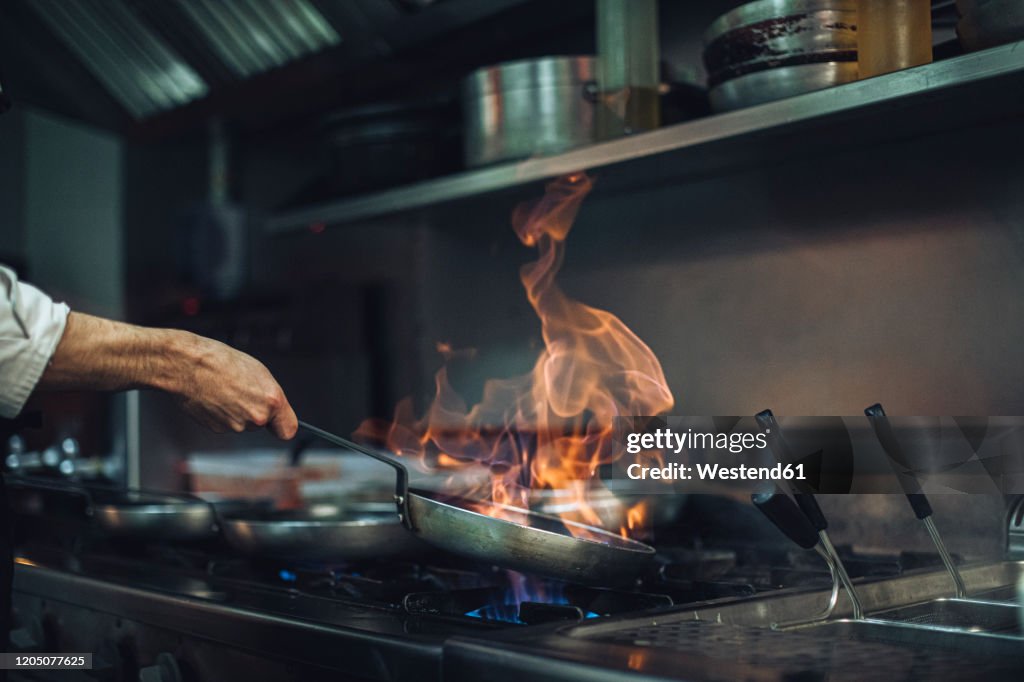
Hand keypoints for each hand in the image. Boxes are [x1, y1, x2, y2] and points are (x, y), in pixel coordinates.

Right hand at [174, 334, 297, 439]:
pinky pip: (227, 424)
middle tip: (241, 391)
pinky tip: (215, 398)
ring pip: (243, 424)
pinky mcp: (218, 430)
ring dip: (238, 412)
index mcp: (272, 401)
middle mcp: (256, 417)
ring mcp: (236, 426)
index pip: (288, 430)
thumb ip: (270, 396)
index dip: (282, 425)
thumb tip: (274, 411)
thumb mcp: (258, 373)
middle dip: (255, 411)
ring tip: (225, 391)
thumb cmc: (222, 362)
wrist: (189, 366)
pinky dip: (222, 414)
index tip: (278, 421)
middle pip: (262, 424)